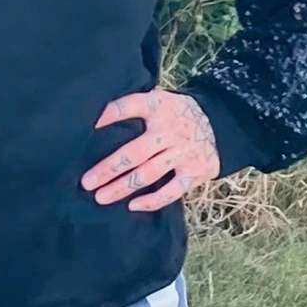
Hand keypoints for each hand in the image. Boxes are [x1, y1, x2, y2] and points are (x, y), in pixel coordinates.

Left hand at [81, 89, 220, 211]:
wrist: (220, 123)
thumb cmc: (176, 113)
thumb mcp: (158, 100)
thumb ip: (134, 108)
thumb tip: (95, 120)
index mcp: (158, 107)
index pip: (129, 107)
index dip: (107, 115)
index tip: (86, 127)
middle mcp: (169, 130)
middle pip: (134, 152)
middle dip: (108, 169)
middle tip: (87, 182)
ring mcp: (183, 152)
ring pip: (148, 174)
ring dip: (122, 187)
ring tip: (100, 197)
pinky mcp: (194, 172)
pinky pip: (172, 191)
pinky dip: (152, 201)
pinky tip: (132, 206)